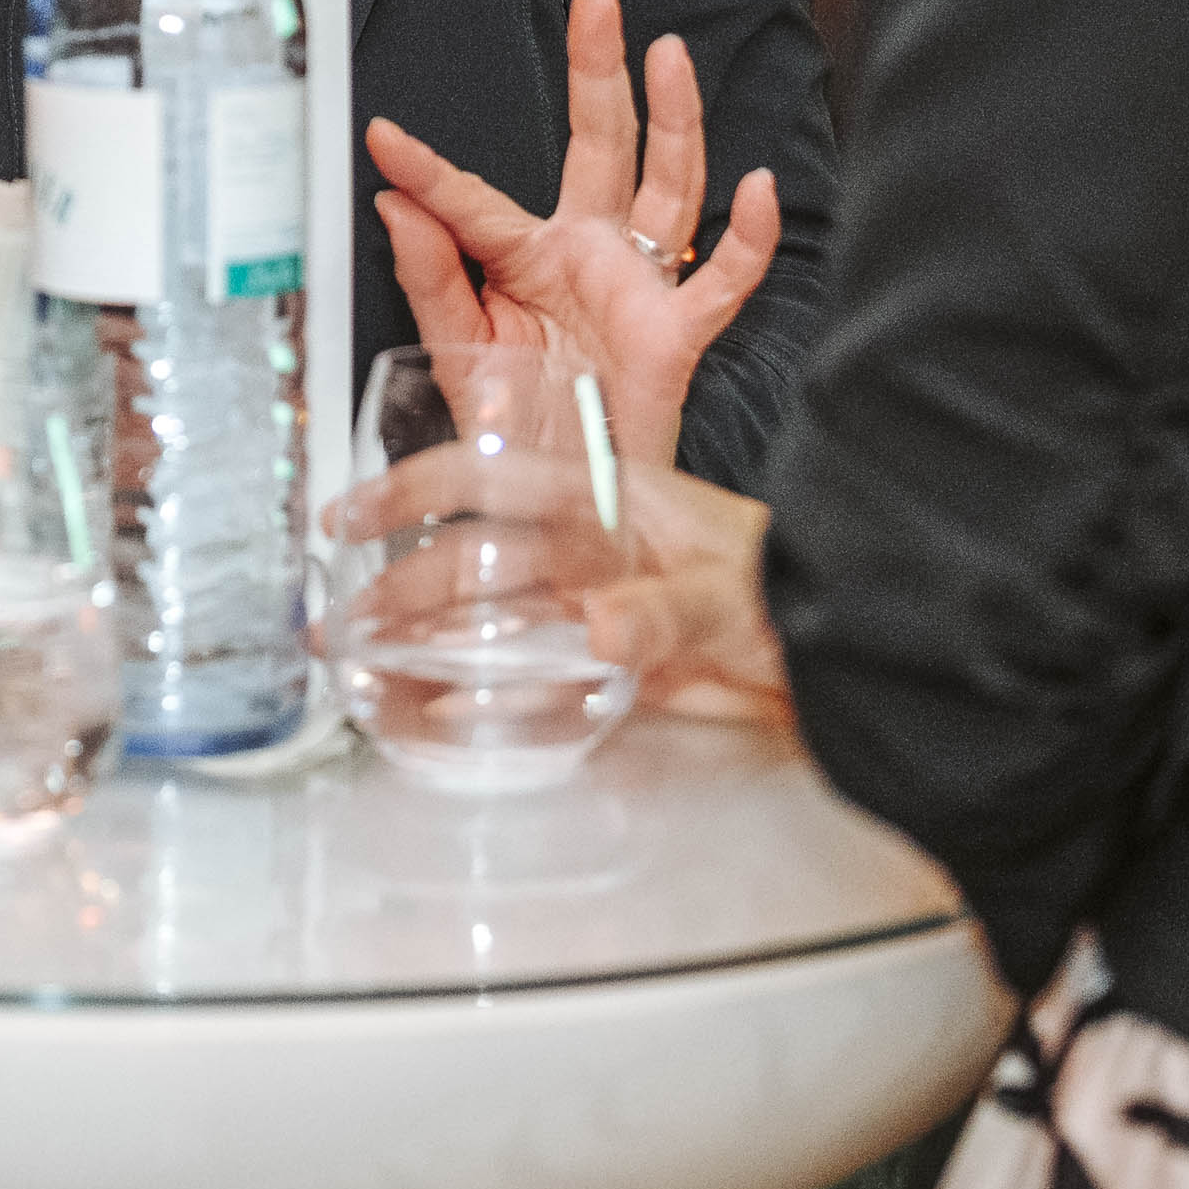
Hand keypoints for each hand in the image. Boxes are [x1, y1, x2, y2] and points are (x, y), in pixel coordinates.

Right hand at [320, 430, 788, 729]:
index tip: (356, 514)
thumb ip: (664, 611)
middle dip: (401, 583)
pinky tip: (434, 709)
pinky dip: (476, 691)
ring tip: (364, 664)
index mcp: (607, 498)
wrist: (844, 649)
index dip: (416, 493)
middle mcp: (589, 546)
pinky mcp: (607, 660)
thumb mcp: (731, 594)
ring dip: (426, 637)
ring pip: (488, 614)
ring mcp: (594, 601)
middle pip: (474, 557)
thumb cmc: (800, 587)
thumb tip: (598, 626)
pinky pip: (524, 672)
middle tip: (344, 619)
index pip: (492, 479)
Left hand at [365, 0, 778, 480]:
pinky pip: (723, 280)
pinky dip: (750, 236)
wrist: (556, 503)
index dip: (425, 171)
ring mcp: (636, 286)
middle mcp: (585, 254)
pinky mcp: (676, 333)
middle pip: (601, 143)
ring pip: (666, 186)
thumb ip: (428, 276)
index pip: (471, 200)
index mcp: (522, 259)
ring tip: (668, 54)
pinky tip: (759, 186)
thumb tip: (393, 202)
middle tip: (599, 0)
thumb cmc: (514, 420)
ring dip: (673, 121)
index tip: (379, 135)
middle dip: (601, 69)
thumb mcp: (454, 348)